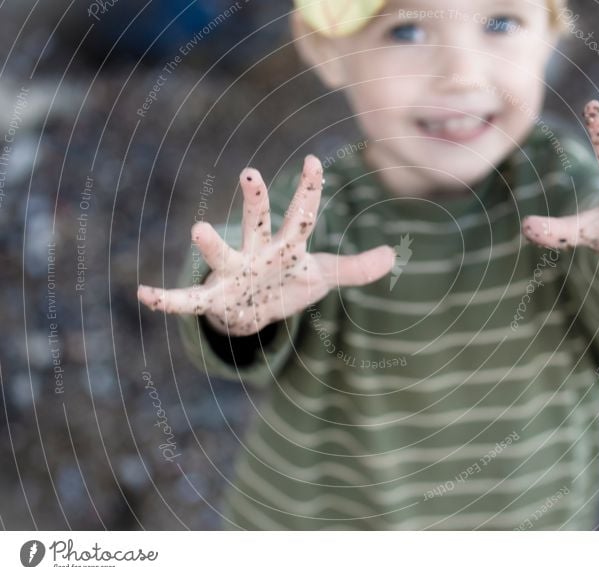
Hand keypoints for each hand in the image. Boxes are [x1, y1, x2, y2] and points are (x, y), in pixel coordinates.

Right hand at [138, 155, 394, 335]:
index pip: (302, 215)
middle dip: (256, 202)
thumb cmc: (289, 285)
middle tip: (251, 174)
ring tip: (199, 228)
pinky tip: (145, 296)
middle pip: (259, 223)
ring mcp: (235, 273)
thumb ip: (356, 268)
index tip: (313, 161)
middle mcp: (258, 252)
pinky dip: (169, 300)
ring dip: (213, 245)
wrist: (257, 311)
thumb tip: (392, 257)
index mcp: (287, 246)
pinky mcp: (217, 298)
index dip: (309, 191)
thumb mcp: (324, 277)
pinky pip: (190, 301)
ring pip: (224, 255)